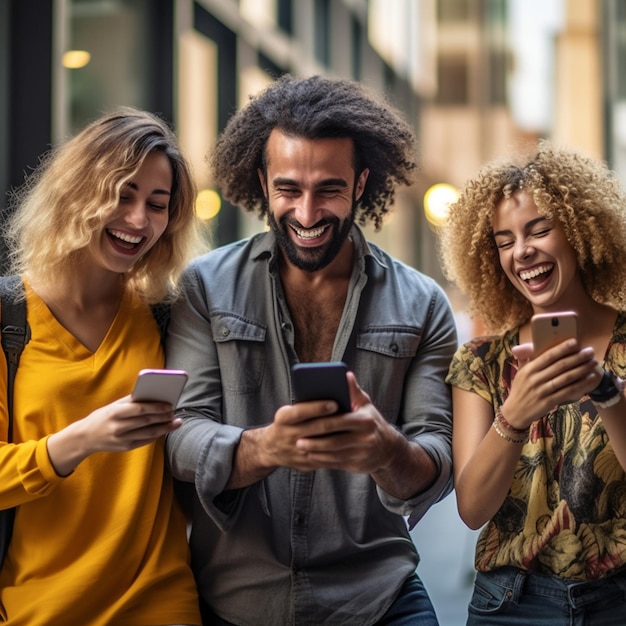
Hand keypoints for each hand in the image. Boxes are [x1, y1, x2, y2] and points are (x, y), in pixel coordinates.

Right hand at [47, 396, 180, 474]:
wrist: (85, 438)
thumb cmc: (102, 417)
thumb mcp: (113, 406)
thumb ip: (131, 401)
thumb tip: (153, 394)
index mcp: (115, 413)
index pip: (140, 409)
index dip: (156, 407)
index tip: (169, 404)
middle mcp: (118, 427)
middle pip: (147, 421)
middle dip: (163, 417)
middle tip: (175, 412)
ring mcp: (122, 439)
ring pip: (149, 433)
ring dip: (165, 427)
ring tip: (175, 422)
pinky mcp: (125, 448)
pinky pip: (146, 441)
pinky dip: (157, 435)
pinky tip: (165, 429)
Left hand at [257, 372, 399, 473]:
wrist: (389, 449)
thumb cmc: (372, 422)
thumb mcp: (366, 405)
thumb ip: (353, 391)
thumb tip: (345, 374)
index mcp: (365, 421)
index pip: (340, 421)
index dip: (322, 421)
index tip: (306, 422)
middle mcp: (366, 438)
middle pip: (335, 441)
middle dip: (315, 441)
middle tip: (297, 440)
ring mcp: (362, 454)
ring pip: (334, 455)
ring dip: (316, 453)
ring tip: (301, 448)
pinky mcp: (358, 466)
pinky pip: (337, 464)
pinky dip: (323, 461)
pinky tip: (312, 456)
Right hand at [504, 339, 599, 429]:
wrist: (515, 411)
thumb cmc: (520, 389)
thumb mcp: (520, 372)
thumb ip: (525, 358)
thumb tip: (530, 345)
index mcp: (528, 369)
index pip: (548, 356)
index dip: (562, 348)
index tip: (575, 342)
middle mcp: (535, 379)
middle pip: (559, 366)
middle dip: (577, 357)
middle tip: (590, 351)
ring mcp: (542, 391)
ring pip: (565, 378)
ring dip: (581, 369)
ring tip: (593, 363)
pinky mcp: (548, 401)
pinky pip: (567, 391)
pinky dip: (580, 385)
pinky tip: (589, 379)